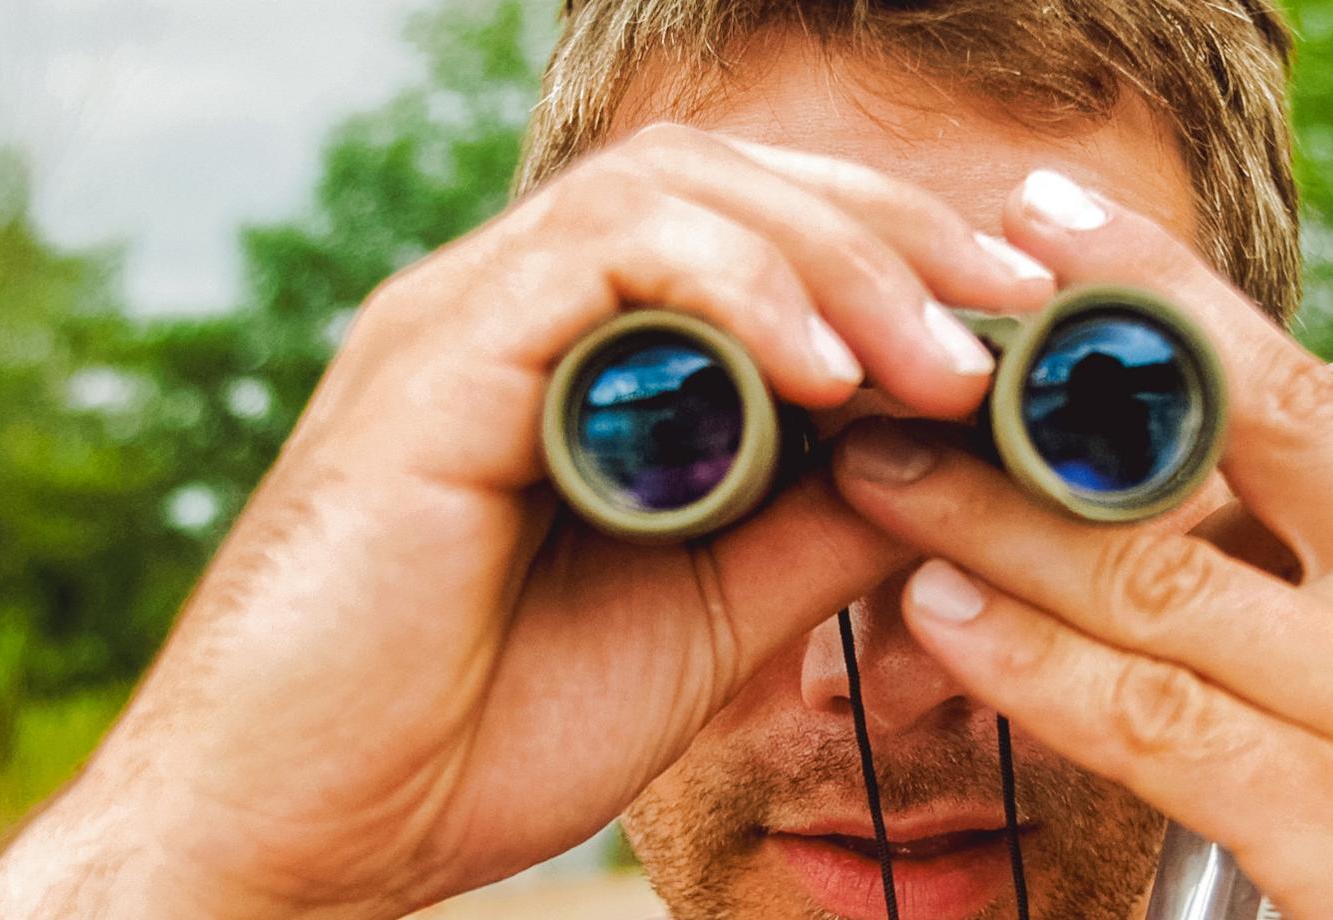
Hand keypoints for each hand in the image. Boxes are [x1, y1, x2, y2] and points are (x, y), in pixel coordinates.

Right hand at [0, 125, 1053, 918]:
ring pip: (675, 187)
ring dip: (840, 257)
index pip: (754, 219)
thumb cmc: (471, 732)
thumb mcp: (714, 607)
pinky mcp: (430, 363)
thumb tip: (968, 448)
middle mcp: (514, 306)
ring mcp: (465, 319)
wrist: (300, 835)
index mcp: (575, 350)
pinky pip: (599, 259)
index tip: (1031, 324)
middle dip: (898, 227)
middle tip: (1024, 313)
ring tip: (949, 355)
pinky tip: (833, 374)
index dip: (900, 247)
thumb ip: (823, 515)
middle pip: (730, 172)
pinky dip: (735, 292)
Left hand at [826, 171, 1332, 918]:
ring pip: (1162, 574)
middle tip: (950, 315)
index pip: (1316, 411)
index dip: (1177, 318)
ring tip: (881, 472)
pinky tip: (949, 621)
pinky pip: (1160, 725)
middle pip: (1245, 430)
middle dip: (1081, 361)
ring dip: (999, 517)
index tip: (1069, 252)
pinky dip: (1039, 663)